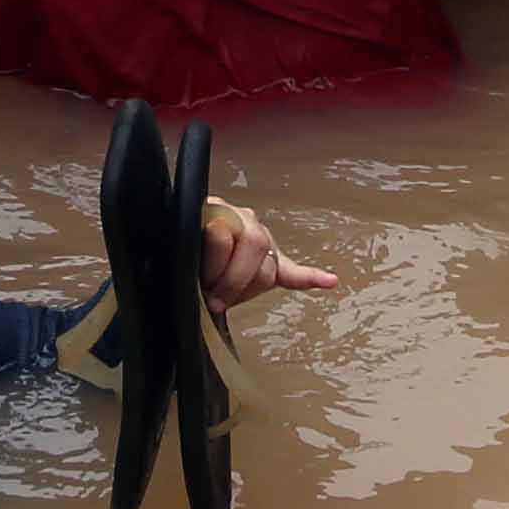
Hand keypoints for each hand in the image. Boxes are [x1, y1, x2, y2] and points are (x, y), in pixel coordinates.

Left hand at [196, 197, 341, 312]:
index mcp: (216, 211)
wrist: (182, 238)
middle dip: (234, 280)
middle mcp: (242, 219)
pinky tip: (329, 281)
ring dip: (248, 287)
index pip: (225, 233)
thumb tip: (198, 268)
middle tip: (214, 297)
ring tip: (227, 297)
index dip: (215, 265)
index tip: (205, 288)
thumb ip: (188, 250)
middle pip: (255, 247)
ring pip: (268, 265)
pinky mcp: (271, 258)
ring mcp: (260, 237)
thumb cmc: (182, 245)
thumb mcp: (179, 241)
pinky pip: (291, 269)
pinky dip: (310, 276)